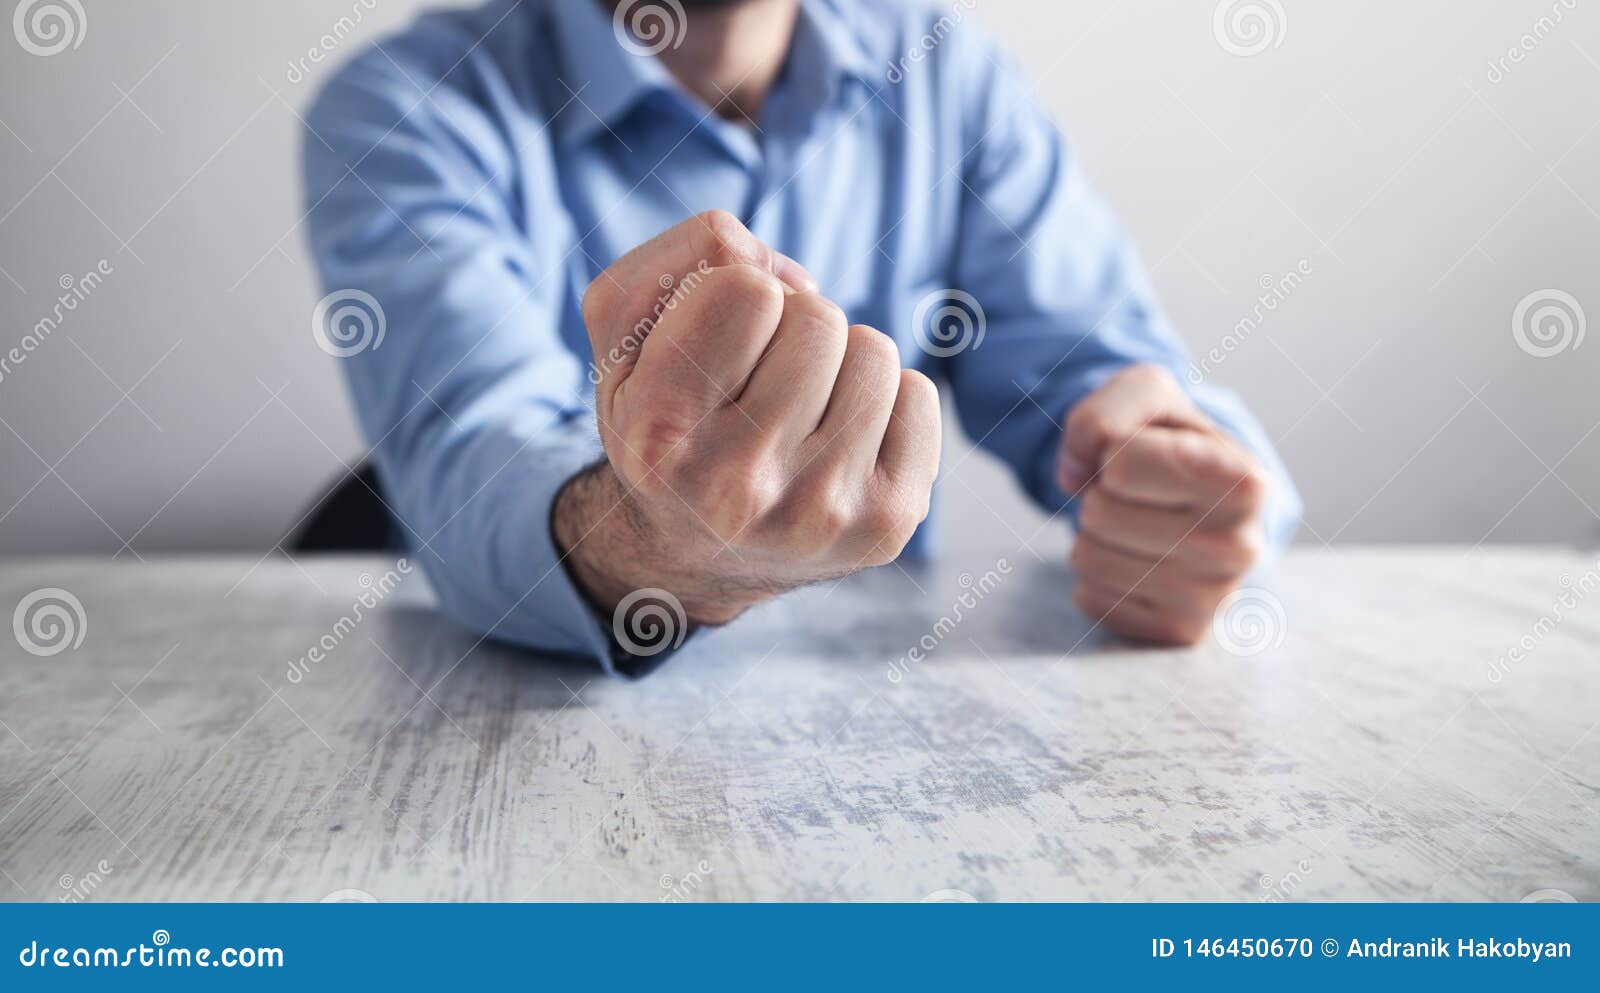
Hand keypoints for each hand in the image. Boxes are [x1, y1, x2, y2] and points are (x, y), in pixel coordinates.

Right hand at [556, 210, 940, 625]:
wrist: (696, 554)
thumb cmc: (664, 421)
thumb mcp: (627, 336)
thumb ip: (684, 260)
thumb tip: (793, 277)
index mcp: (658, 437)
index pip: (747, 289)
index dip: (736, 294)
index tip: (718, 342)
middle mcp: (736, 488)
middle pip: (819, 316)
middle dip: (793, 326)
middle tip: (761, 381)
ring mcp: (817, 513)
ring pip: (875, 351)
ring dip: (841, 363)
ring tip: (800, 412)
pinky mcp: (883, 527)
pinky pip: (918, 396)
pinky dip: (884, 404)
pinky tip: (838, 445)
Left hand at [1057, 364, 1266, 644]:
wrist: (1198, 498)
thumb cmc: (1172, 440)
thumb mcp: (1145, 394)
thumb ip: (1101, 411)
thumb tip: (1072, 475)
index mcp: (1245, 482)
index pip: (1120, 461)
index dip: (1115, 450)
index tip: (1144, 453)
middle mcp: (1241, 547)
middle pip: (1099, 512)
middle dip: (1102, 494)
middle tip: (1138, 495)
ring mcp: (1213, 598)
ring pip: (1087, 558)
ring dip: (1096, 534)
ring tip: (1137, 524)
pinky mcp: (1179, 631)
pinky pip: (1088, 597)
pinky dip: (1096, 574)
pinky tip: (1136, 559)